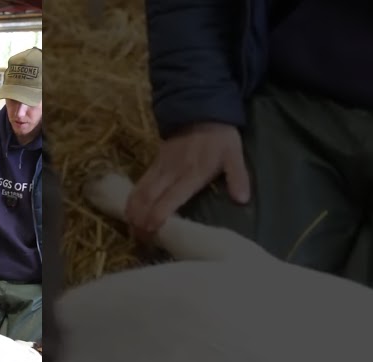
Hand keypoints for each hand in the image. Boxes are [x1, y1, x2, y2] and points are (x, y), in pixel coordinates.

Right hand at [123, 122, 250, 239]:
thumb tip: (242, 200)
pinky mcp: (154, 164)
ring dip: (132, 212)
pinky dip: (132, 200)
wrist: (200, 110)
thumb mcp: (234, 153)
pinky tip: (130, 213)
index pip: (169, 200)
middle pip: (147, 199)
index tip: (152, 233)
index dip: (157, 218)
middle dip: (140, 221)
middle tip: (139, 240)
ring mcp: (160, 168)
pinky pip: (138, 185)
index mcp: (192, 173)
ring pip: (139, 193)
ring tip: (132, 230)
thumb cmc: (219, 137)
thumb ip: (237, 176)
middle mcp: (171, 173)